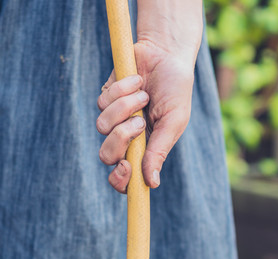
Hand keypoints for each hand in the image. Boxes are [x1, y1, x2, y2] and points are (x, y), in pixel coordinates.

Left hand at [97, 40, 194, 192]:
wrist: (166, 54)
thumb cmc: (175, 90)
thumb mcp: (173, 122)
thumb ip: (159, 152)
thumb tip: (151, 184)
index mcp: (145, 150)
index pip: (126, 178)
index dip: (120, 180)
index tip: (125, 166)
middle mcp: (127, 138)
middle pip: (107, 155)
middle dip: (120, 139)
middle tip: (139, 123)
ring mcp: (114, 118)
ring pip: (102, 127)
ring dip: (125, 108)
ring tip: (143, 95)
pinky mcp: (106, 98)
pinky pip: (102, 102)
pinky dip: (122, 90)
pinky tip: (137, 81)